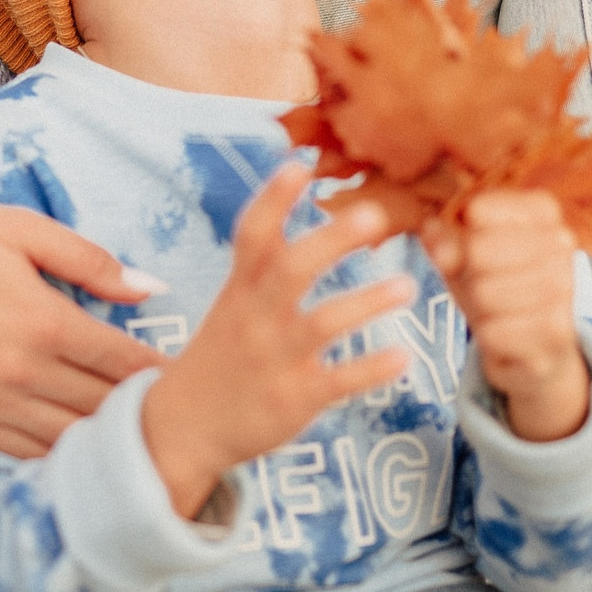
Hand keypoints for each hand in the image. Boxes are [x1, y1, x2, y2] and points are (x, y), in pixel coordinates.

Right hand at [0, 119, 161, 458]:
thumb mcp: (17, 229)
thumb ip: (89, 258)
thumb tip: (151, 287)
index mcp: (41, 320)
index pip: (123, 363)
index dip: (163, 374)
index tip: (194, 378)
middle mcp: (18, 373)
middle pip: (103, 410)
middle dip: (146, 415)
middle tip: (183, 416)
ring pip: (69, 441)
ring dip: (108, 443)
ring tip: (144, 442)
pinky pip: (24, 453)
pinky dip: (60, 456)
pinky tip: (85, 454)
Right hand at [141, 162, 412, 518]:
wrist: (184, 427)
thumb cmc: (222, 351)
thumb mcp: (232, 300)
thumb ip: (262, 258)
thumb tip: (289, 197)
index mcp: (240, 289)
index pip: (252, 235)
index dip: (273, 199)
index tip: (299, 164)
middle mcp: (256, 318)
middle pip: (291, 270)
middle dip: (331, 241)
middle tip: (373, 214)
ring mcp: (275, 359)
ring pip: (322, 324)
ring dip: (366, 303)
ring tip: (407, 286)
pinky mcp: (295, 399)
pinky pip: (339, 381)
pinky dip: (371, 368)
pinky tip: (404, 355)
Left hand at [423, 191, 590, 440]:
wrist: (536, 342)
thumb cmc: (496, 283)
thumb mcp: (464, 253)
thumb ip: (441, 238)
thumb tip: (430, 232)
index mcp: (541, 209)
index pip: (478, 210)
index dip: (458, 234)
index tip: (469, 245)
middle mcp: (561, 242)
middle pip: (478, 250)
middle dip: (467, 272)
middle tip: (481, 282)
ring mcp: (565, 286)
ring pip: (484, 293)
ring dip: (477, 306)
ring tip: (495, 307)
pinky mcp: (558, 333)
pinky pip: (492, 332)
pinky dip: (487, 335)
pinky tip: (505, 332)